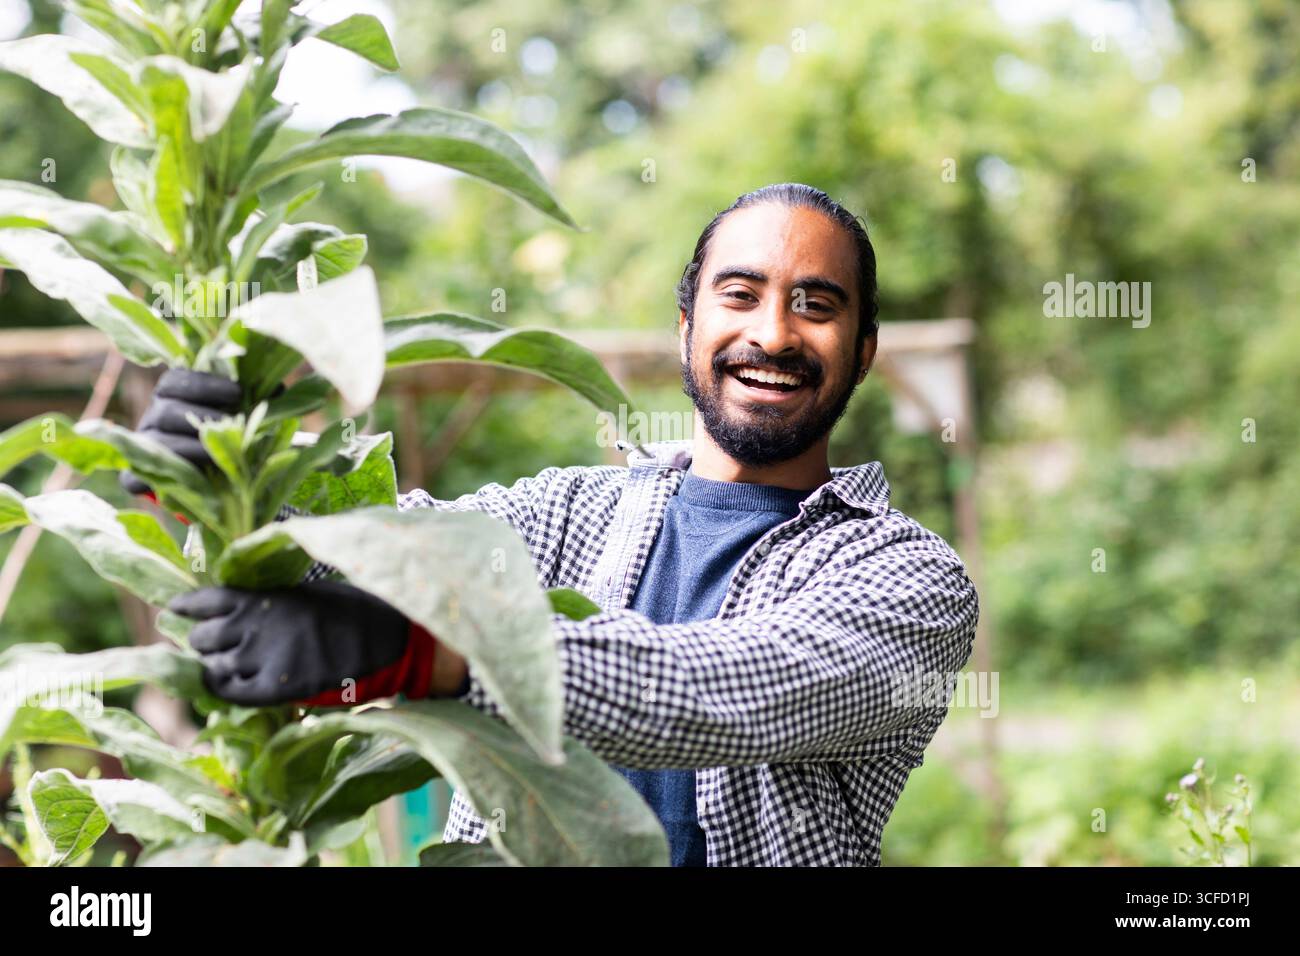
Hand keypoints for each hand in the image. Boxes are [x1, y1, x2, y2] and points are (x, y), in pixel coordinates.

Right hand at [120, 368, 242, 495]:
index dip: (204, 384)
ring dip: (191, 448)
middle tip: (231, 425)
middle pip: (164, 410)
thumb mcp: (237, 416)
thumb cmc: (225, 440)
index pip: (175, 380)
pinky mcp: (134, 477)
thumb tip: (279, 387)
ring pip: (156, 442)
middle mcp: (153, 418)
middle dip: (201, 417)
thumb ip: (252, 400)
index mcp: (171, 396)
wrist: (207, 484)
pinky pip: (136, 476)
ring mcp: (143, 448)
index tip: (237, 392)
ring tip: (220, 454)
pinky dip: (163, 476)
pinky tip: (194, 476)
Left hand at [168, 580, 437, 706]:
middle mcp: (255, 626)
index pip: (207, 600)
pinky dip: (224, 689)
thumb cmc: (354, 608)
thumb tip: (243, 610)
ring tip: (225, 666)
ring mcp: (263, 658)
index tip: (176, 609)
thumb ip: (271, 601)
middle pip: (202, 637)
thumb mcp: (307, 592)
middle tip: (213, 644)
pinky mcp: (276, 687)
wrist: (385, 638)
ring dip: (215, 666)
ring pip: (213, 666)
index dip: (187, 606)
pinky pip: (232, 693)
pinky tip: (227, 685)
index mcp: (264, 597)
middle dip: (204, 641)